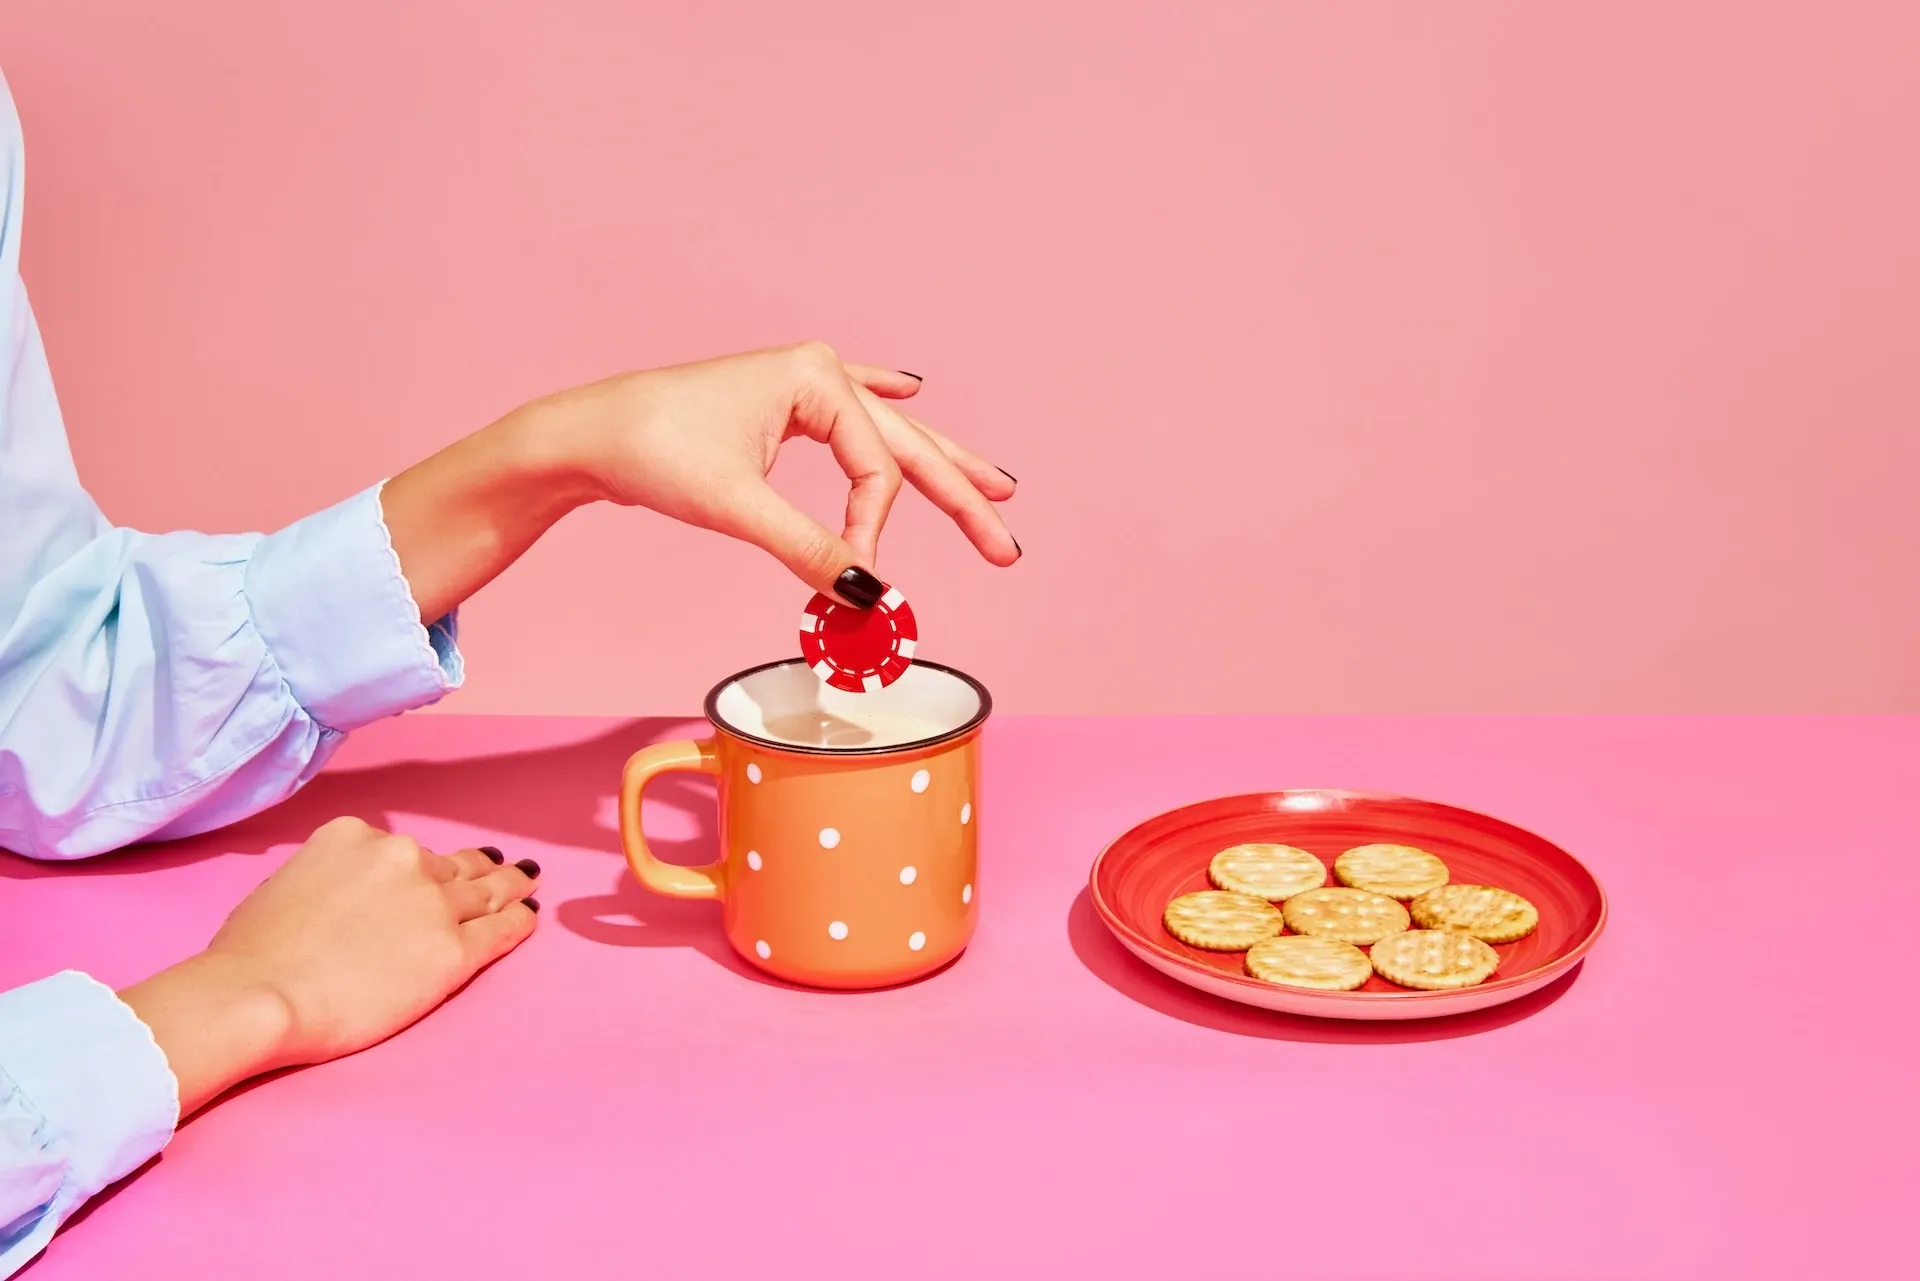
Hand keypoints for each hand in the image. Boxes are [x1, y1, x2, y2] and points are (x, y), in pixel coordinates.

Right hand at [119, 817, 538, 1113]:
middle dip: (480, 867)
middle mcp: (403, 859)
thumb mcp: (287, 883)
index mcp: (356, 836)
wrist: (259, 995)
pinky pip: (498, 931)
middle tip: (507, 866)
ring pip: (485, 892)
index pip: (403, 851)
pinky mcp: (452, 951)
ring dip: (509, 888)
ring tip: (527, 883)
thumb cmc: (250, 954)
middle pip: (453, 866)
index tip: (439, 870)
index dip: (422, 867)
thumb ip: (331, 878)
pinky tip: (528, 917)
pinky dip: (517, 922)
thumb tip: (346, 897)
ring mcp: (433, 904)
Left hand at [551, 343, 1019, 596]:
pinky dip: (883, 406)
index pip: (876, 468)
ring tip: (994, 486)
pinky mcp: (778, 407)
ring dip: (937, 463)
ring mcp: (798, 387)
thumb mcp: (738, 507)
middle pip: (904, 445)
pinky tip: (910, 386)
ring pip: (886, 432)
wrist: (584, 436)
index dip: (873, 531)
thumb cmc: (651, 451)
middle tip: (1005, 546)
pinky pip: (849, 412)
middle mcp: (816, 373)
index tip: (854, 579)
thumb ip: (810, 550)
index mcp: (815, 378)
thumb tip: (872, 598)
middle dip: (958, 496)